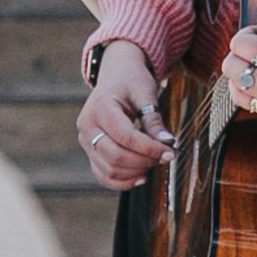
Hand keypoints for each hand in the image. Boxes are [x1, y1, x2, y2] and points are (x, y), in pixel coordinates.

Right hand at [77, 38, 169, 189]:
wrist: (115, 75)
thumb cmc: (131, 81)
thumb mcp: (145, 93)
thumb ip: (154, 120)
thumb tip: (168, 143)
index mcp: (100, 107)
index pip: (126, 137)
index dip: (150, 148)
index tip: (171, 151)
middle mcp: (87, 126)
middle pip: (115, 156)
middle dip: (144, 161)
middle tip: (166, 157)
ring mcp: (85, 141)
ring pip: (109, 170)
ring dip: (135, 172)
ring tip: (155, 162)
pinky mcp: (90, 151)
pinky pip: (103, 175)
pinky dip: (122, 181)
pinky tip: (142, 176)